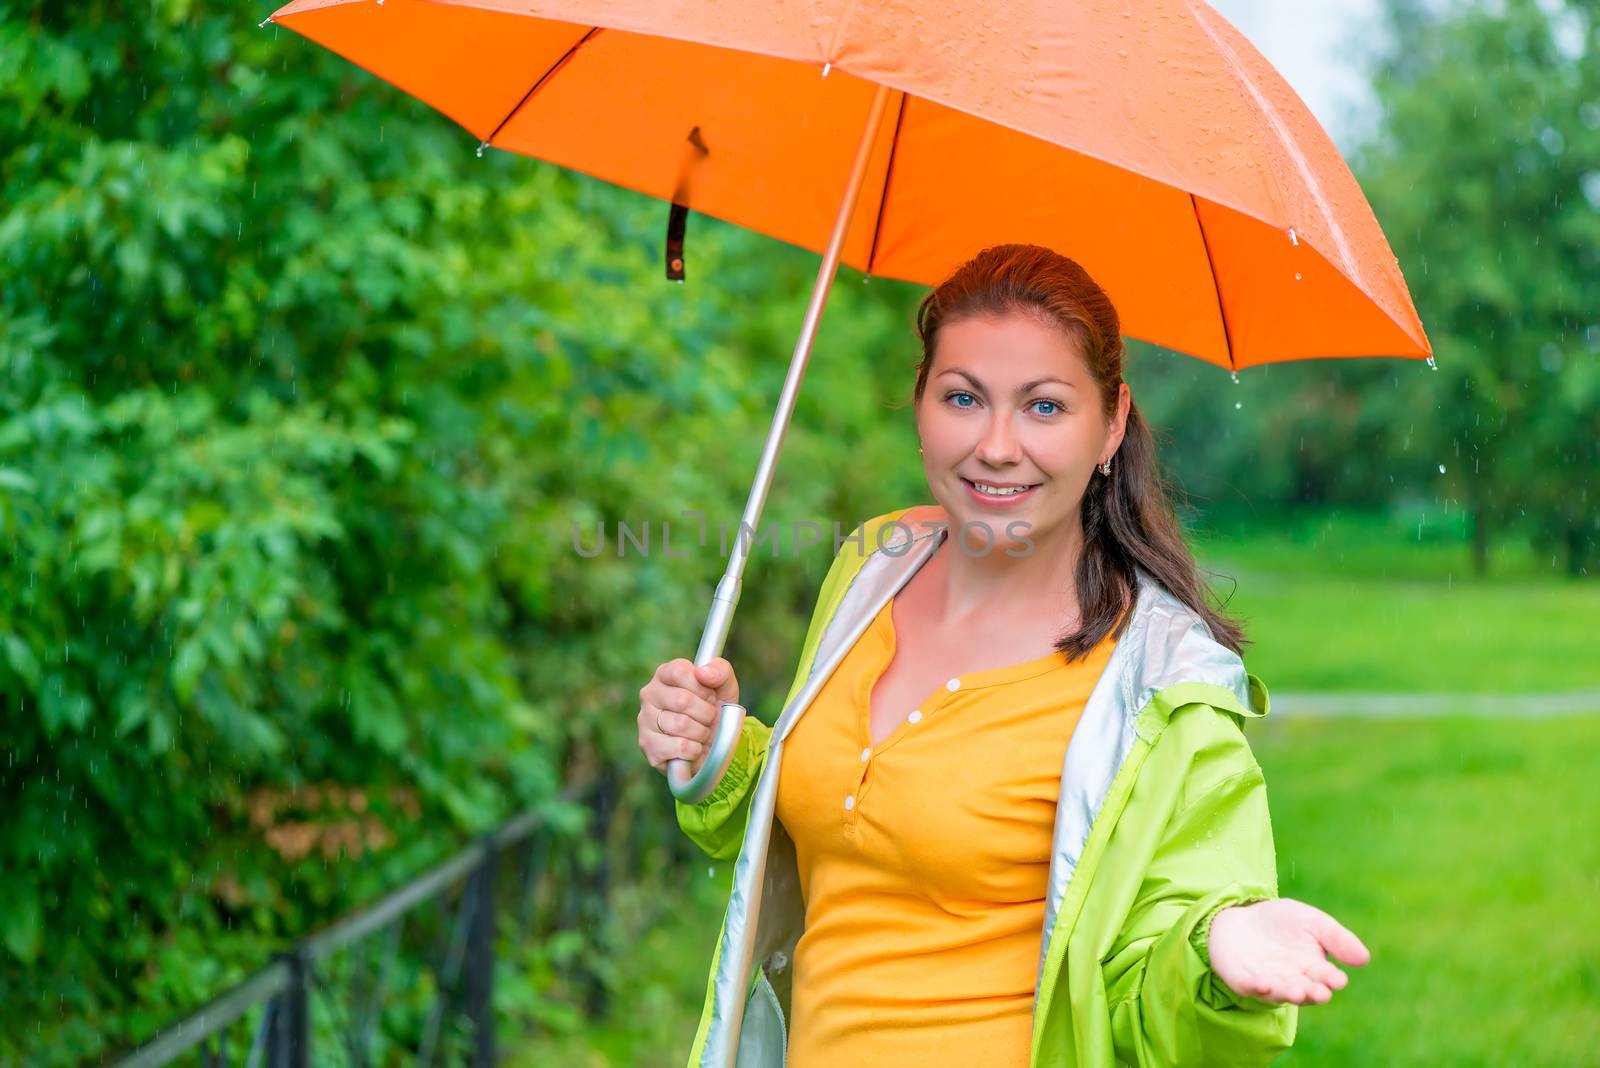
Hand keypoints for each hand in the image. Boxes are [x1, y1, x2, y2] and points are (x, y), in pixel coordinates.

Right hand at [637, 657, 739, 777]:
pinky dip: (695, 750)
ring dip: (702, 732)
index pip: (679, 672)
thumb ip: (720, 671)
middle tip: (709, 718)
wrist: (715, 745)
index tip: (710, 696)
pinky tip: (693, 747)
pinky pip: (679, 747)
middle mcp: (649, 694)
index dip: (702, 687)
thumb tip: (703, 673)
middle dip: (706, 713)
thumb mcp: (725, 686)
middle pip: (682, 700)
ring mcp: (645, 720)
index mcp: (665, 674)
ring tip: (701, 732)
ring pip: (681, 725)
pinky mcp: (648, 746)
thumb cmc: (715, 709)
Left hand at [1206, 898, 1369, 1005]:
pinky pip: (1250, 987)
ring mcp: (1268, 982)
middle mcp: (1293, 981)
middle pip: (1306, 991)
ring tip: (1297, 992)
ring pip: (1280, 993)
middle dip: (1313, 993)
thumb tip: (1365, 958)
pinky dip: (1257, 987)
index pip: (1326, 977)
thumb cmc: (1282, 922)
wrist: (1241, 916)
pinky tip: (1264, 984)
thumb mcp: (1312, 922)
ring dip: (1288, 994)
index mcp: (1313, 969)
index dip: (1332, 979)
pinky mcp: (1243, 980)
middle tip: (1321, 993)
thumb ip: (1337, 938)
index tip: (1338, 979)